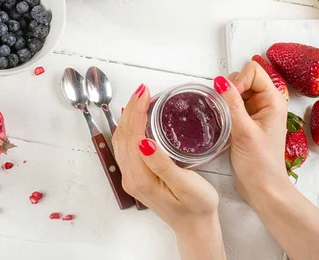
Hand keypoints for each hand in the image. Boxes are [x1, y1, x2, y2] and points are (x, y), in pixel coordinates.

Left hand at [112, 84, 219, 233]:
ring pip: (122, 140)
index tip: (145, 93)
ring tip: (140, 99)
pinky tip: (137, 120)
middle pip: (123, 135)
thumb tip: (144, 142)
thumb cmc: (196, 207)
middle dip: (131, 109)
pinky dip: (130, 128)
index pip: (132, 135)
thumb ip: (162, 164)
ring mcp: (132, 177)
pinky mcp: (137, 176)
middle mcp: (131, 177)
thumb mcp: (185, 185)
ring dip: (129, 117)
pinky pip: (127, 146)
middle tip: (143, 90)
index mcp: (140, 178)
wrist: (196, 227)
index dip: (137, 111)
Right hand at [213, 61, 288, 207]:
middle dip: (230, 89)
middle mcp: (265, 102)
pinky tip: (222, 122)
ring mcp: (255, 111)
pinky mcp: (245, 120)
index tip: (230, 99)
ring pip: (234, 90)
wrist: (263, 189)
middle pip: (242, 77)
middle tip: (227, 111)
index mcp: (273, 100)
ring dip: (225, 99)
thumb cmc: (260, 164)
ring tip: (225, 119)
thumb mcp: (244, 132)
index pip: (253, 70)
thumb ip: (232, 104)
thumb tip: (220, 81)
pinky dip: (223, 108)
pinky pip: (230, 103)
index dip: (239, 80)